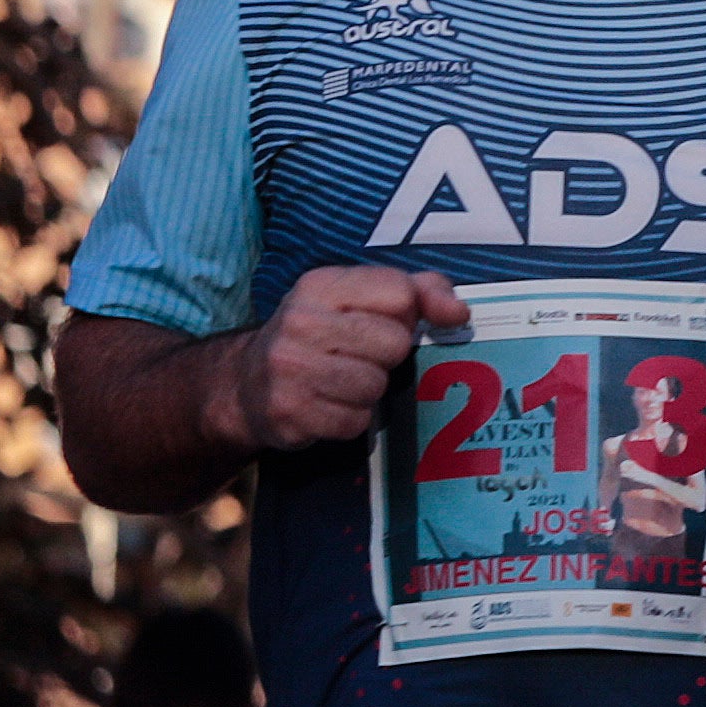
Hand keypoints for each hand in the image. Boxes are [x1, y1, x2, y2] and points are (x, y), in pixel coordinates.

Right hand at [226, 264, 463, 447]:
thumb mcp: (363, 299)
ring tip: (343, 381)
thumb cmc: (323, 336)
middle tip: (360, 357)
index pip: (400, 293)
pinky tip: (329, 405)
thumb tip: (457, 313)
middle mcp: (299, 321)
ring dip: (369, 391)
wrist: (248, 383)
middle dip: (386, 356)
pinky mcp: (288, 412)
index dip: (406, 315)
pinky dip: (351, 419)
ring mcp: (289, 367)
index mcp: (322, 285)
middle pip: (393, 343)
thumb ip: (421, 291)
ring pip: (374, 385)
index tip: (386, 324)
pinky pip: (355, 421)